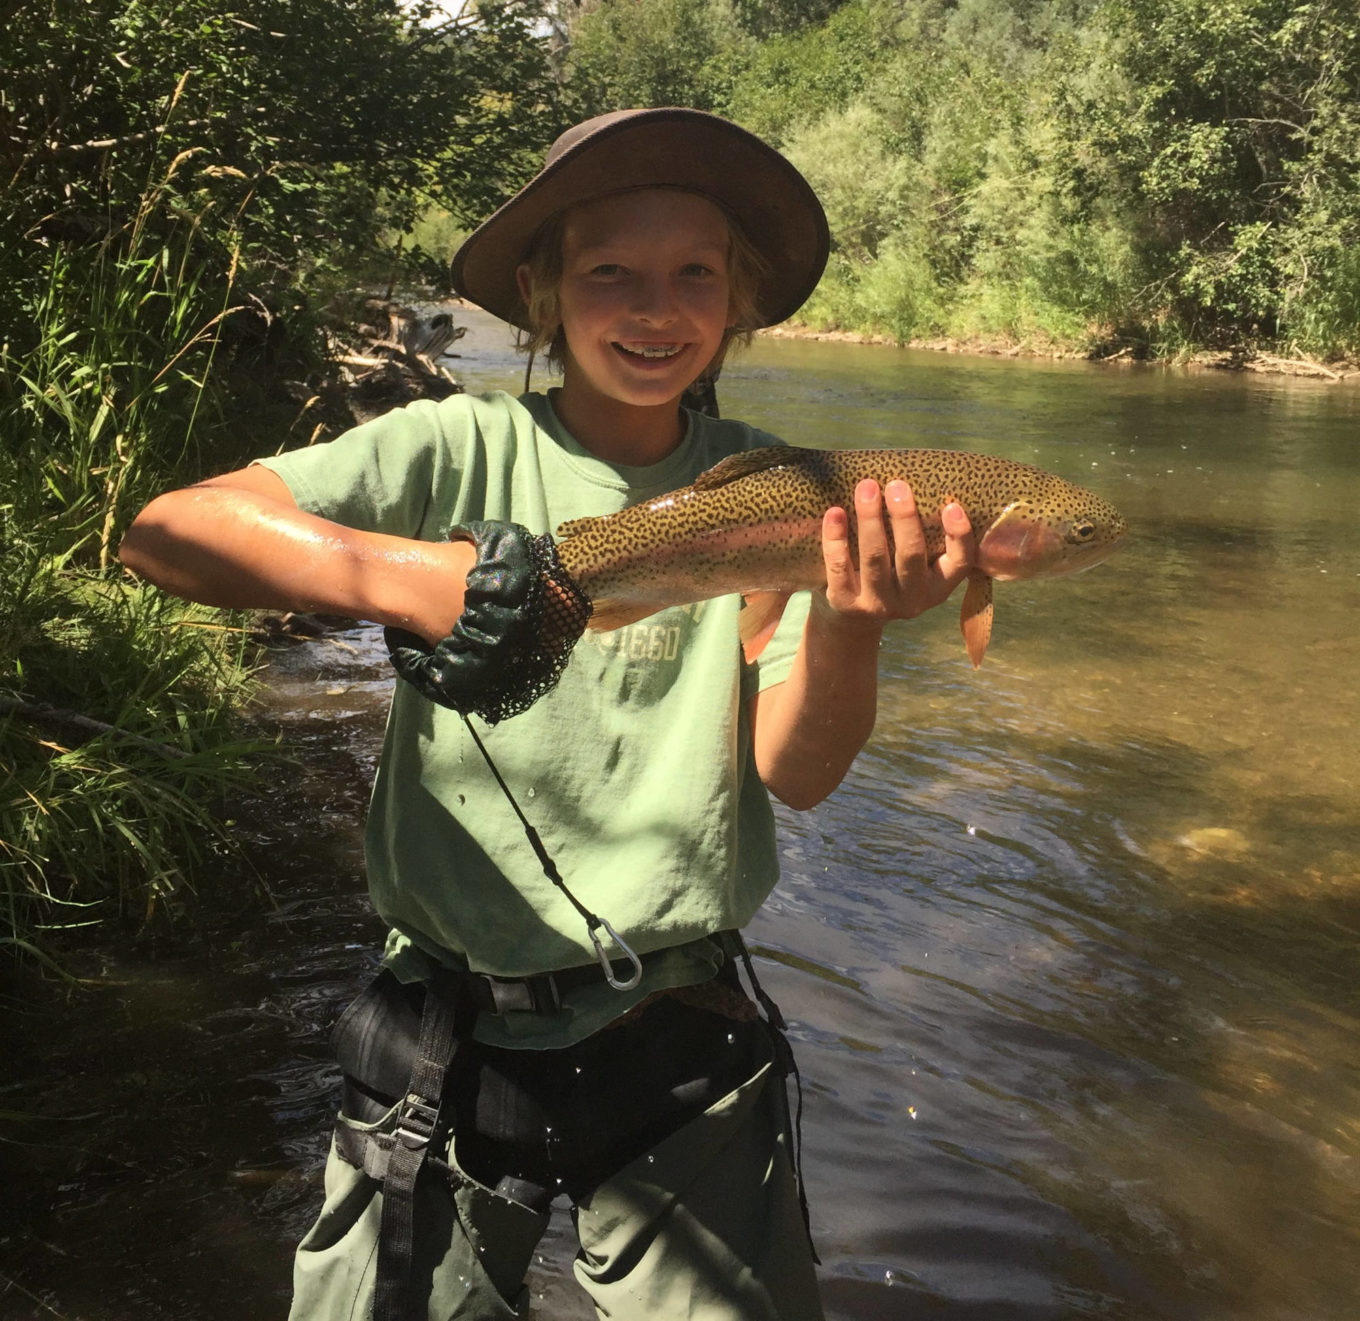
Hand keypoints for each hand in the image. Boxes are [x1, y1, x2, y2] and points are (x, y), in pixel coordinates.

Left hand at [821, 479, 974, 624]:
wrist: (852, 618)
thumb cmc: (891, 573)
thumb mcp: (916, 563)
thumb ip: (924, 534)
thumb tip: (920, 480)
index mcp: (937, 586)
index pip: (959, 563)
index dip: (959, 536)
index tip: (952, 505)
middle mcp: (912, 600)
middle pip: (911, 555)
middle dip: (904, 518)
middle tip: (896, 484)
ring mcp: (878, 605)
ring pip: (875, 559)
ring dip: (870, 520)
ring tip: (866, 488)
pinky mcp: (845, 604)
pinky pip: (839, 568)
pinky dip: (835, 539)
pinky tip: (834, 513)